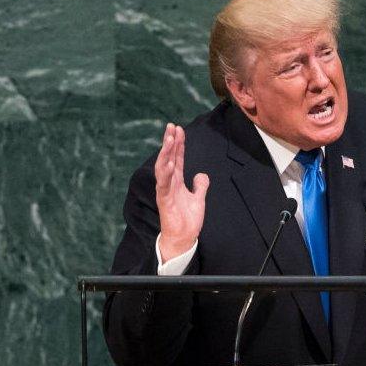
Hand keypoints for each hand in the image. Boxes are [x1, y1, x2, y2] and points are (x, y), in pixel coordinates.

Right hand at [155, 123, 209, 261]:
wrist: (183, 238)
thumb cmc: (187, 220)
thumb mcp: (198, 199)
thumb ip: (200, 186)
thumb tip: (201, 175)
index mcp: (176, 182)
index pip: (177, 158)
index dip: (178, 144)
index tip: (179, 129)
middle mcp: (169, 183)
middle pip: (168, 158)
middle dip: (169, 142)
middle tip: (171, 126)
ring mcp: (165, 191)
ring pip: (163, 168)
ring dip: (165, 153)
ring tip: (169, 139)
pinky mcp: (164, 201)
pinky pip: (164, 185)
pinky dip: (166, 174)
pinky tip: (169, 163)